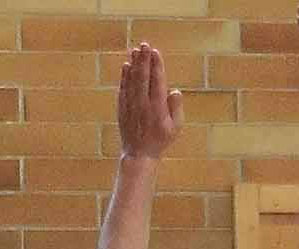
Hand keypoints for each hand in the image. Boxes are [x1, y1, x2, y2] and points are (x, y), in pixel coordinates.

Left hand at [119, 42, 183, 158]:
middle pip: (143, 77)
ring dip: (134, 64)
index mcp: (157, 109)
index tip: (156, 52)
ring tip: (136, 50)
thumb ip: (176, 109)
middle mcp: (143, 105)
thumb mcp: (175, 128)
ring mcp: (131, 106)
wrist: (139, 154)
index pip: (157, 82)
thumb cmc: (160, 140)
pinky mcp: (122, 108)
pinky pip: (123, 89)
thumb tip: (175, 91)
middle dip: (144, 60)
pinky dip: (124, 77)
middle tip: (145, 45)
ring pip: (131, 81)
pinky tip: (126, 65)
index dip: (156, 66)